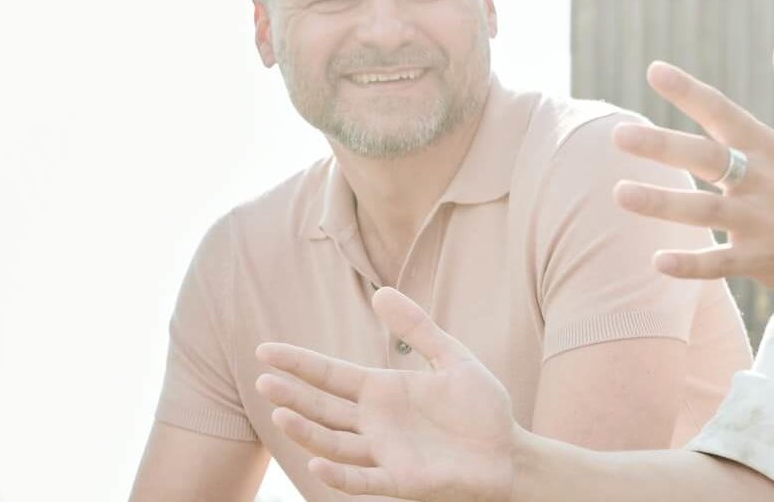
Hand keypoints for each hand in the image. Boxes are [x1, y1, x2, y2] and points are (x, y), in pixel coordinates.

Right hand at [255, 287, 524, 501]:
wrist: (510, 452)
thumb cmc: (482, 408)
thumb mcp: (453, 358)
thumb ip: (418, 329)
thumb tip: (381, 292)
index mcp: (383, 390)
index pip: (330, 375)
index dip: (299, 363)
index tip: (264, 350)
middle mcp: (375, 422)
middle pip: (324, 408)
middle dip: (293, 396)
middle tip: (263, 382)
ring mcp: (385, 452)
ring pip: (334, 443)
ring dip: (307, 432)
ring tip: (281, 416)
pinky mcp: (401, 480)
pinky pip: (363, 480)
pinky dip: (339, 475)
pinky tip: (317, 462)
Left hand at [610, 30, 773, 308]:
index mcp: (772, 149)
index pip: (725, 112)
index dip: (689, 92)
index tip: (653, 70)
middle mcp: (765, 181)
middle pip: (708, 157)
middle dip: (663, 145)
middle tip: (619, 134)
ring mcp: (765, 222)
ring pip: (706, 210)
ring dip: (662, 203)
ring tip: (619, 193)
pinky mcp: (766, 260)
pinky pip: (722, 263)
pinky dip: (692, 263)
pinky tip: (658, 261)